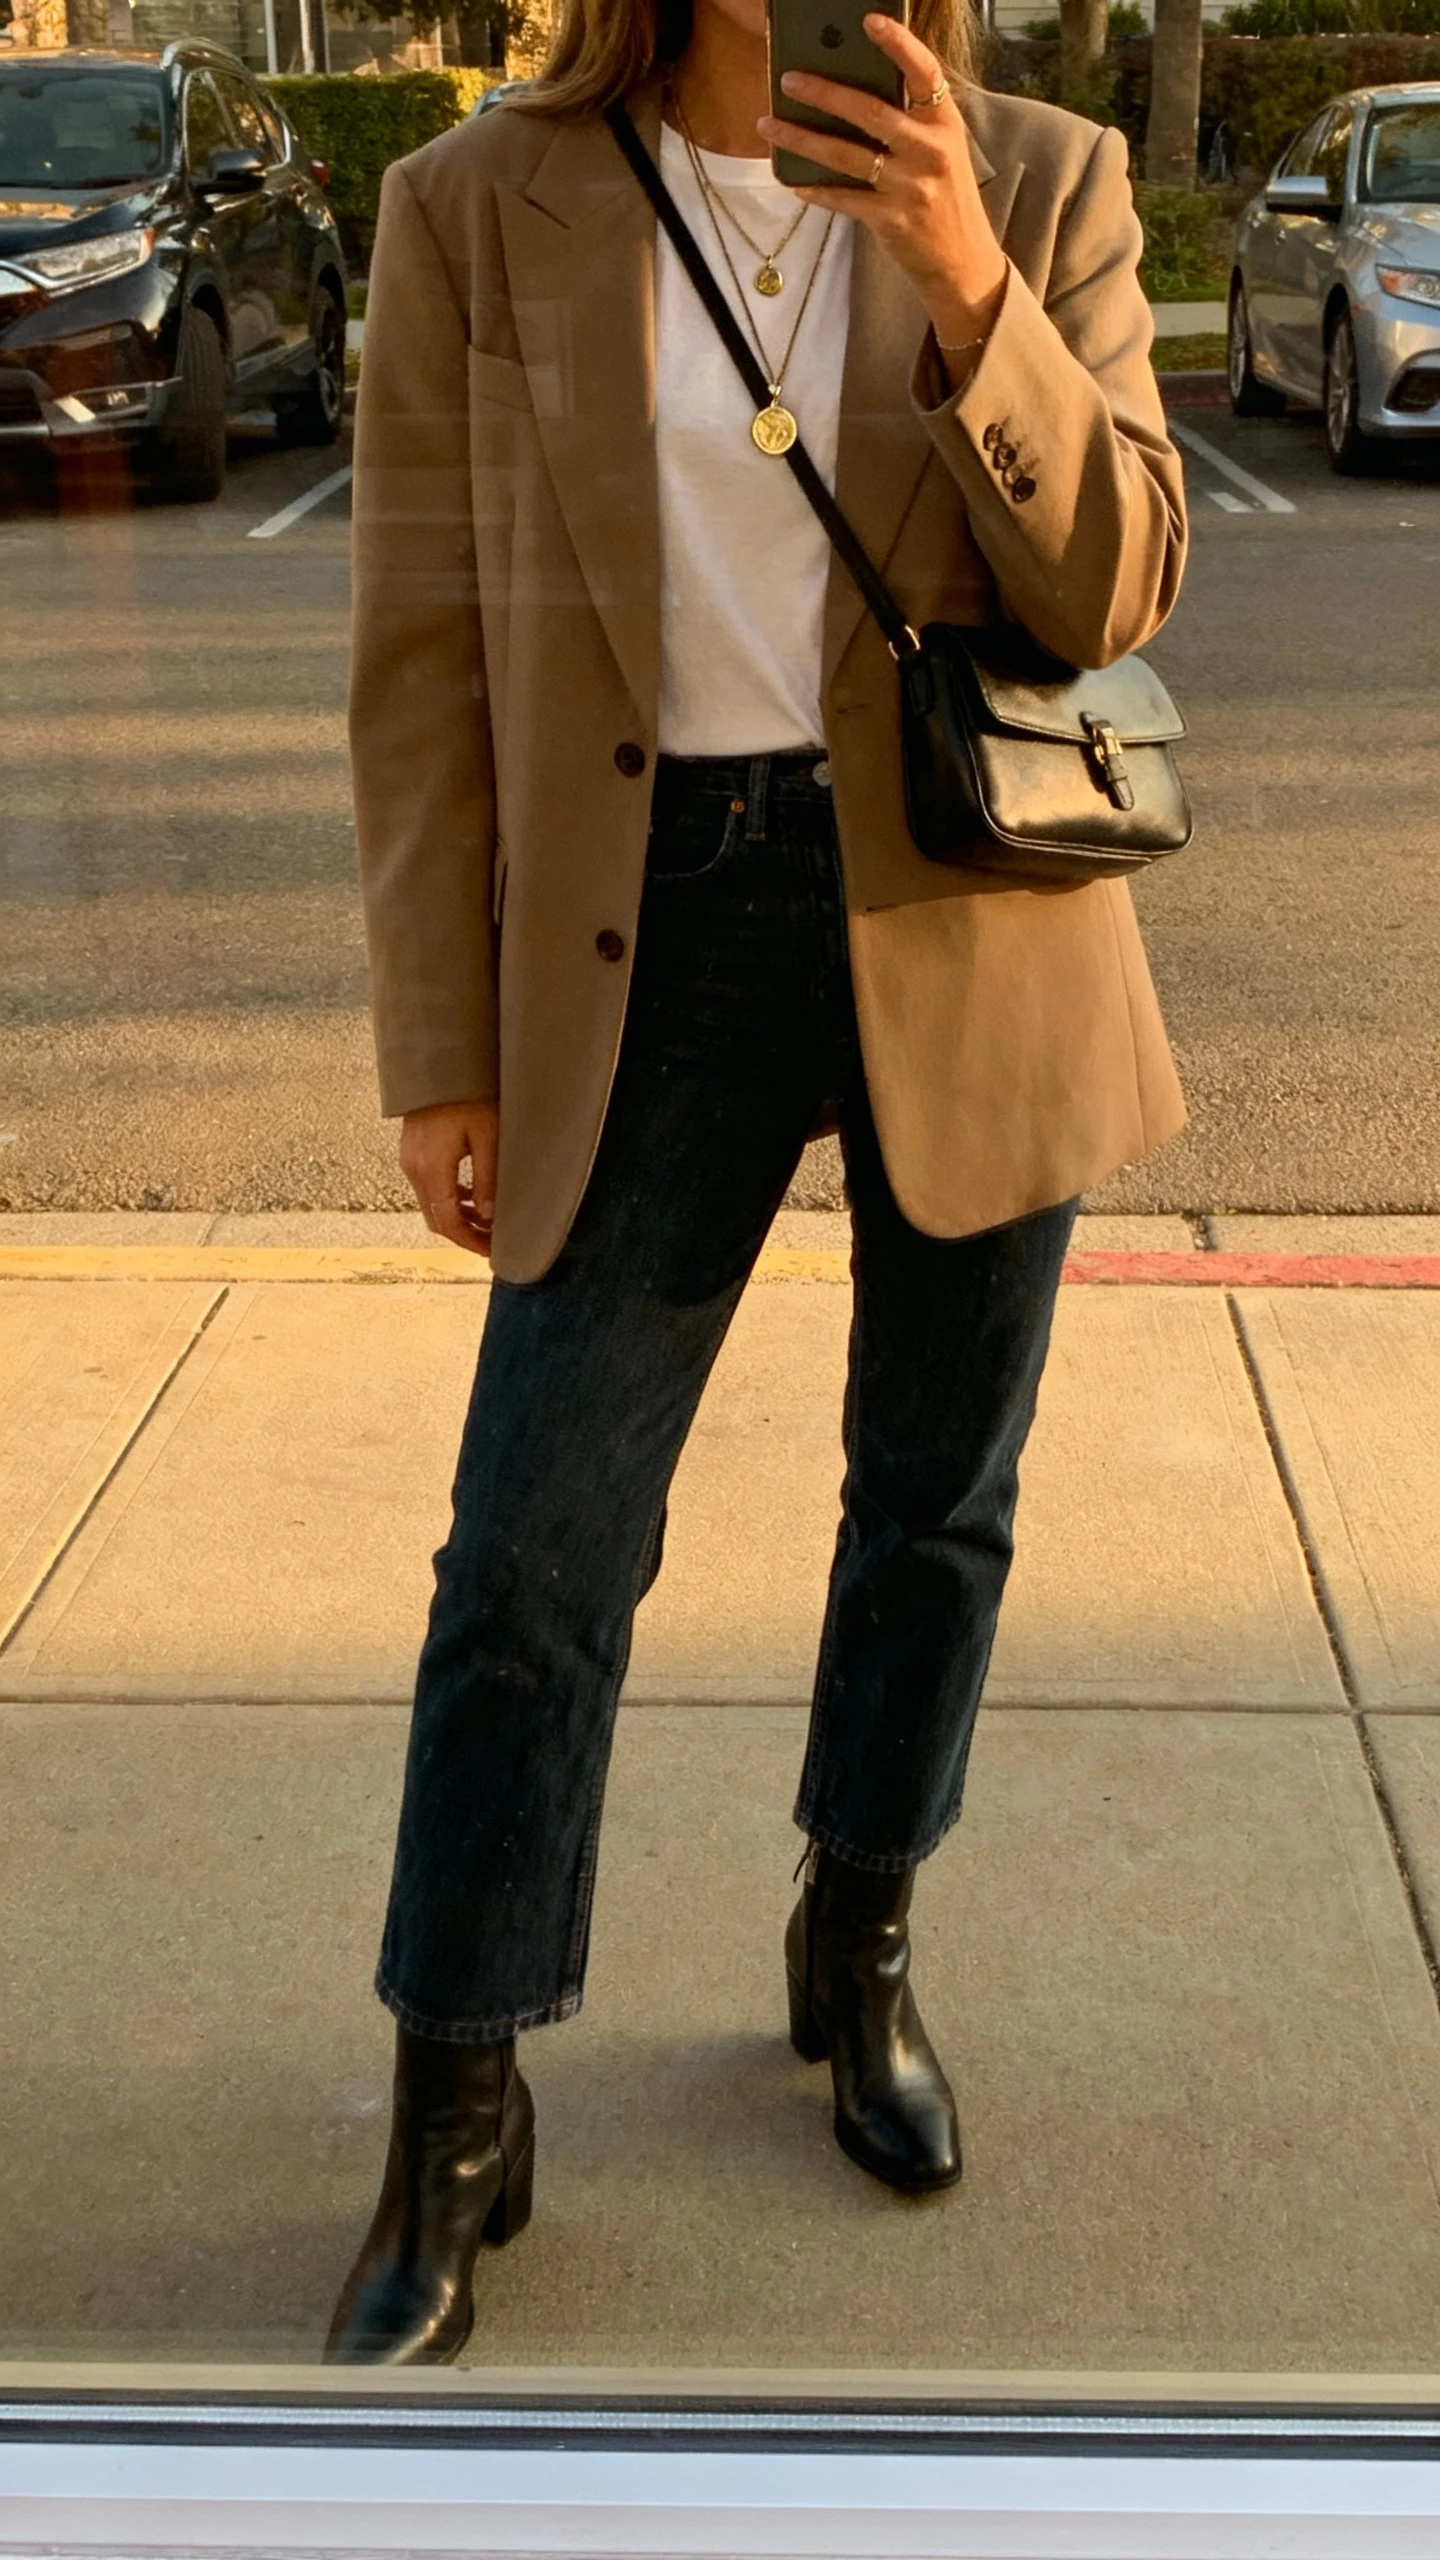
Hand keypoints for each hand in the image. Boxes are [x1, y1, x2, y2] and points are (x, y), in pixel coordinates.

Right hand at [399, 1097, 497, 1259]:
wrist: (439, 1062)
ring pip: (430, 1204)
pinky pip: (427, 1187)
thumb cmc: (467, 1093)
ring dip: (457, 1217)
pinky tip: (470, 1196)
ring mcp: (409, 1160)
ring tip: (486, 1221)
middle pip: (436, 1219)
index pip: (448, 1222)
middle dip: (464, 1235)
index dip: (469, 1242)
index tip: (490, 1251)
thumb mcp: (487, 1137)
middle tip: (491, 1242)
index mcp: (431, 1168)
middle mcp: (414, 1168)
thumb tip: (488, 1215)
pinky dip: (448, 1199)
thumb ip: (487, 1179)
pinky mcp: (412, 1151)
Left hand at [758, 13, 1006, 353]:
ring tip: (769, 124)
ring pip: (845, 155)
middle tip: (789, 79)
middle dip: (824, 92)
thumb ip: (910, 122)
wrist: (964, 261)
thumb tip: (853, 93)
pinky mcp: (890, 220)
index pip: (924, 73)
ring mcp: (909, 187)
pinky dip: (815, 189)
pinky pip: (843, 198)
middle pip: (870, 112)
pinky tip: (792, 180)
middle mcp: (929, 151)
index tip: (869, 22)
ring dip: (802, 138)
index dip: (899, 44)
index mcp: (945, 124)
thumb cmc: (947, 198)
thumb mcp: (942, 150)